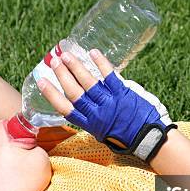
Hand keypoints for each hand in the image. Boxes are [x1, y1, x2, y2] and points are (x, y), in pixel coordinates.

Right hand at [39, 49, 175, 161]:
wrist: (148, 137)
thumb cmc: (126, 137)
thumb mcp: (103, 133)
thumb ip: (92, 120)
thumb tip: (82, 107)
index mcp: (89, 124)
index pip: (65, 108)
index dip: (52, 94)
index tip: (41, 82)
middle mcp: (97, 112)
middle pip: (74, 91)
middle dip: (63, 75)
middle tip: (54, 61)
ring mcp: (109, 101)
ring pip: (89, 82)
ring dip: (77, 67)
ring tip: (67, 54)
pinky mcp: (123, 93)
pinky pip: (110, 76)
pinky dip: (101, 63)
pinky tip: (92, 53)